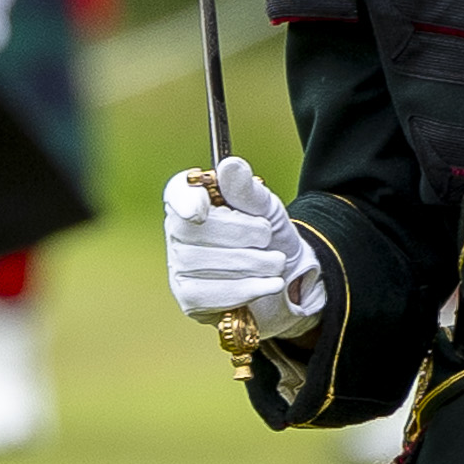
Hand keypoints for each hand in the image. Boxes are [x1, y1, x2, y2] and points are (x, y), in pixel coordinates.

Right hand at [164, 158, 325, 336]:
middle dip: (239, 235)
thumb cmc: (269, 236)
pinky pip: (210, 294)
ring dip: (250, 263)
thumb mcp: (265, 208)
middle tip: (268, 238)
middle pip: (192, 231)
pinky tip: (270, 285)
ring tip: (276, 263)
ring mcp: (179, 267)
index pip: (176, 194)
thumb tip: (229, 165)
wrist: (287, 277)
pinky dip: (246, 288)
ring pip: (202, 264)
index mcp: (193, 200)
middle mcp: (177, 232)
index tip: (201, 211)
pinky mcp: (189, 298)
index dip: (185, 201)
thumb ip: (247, 189)